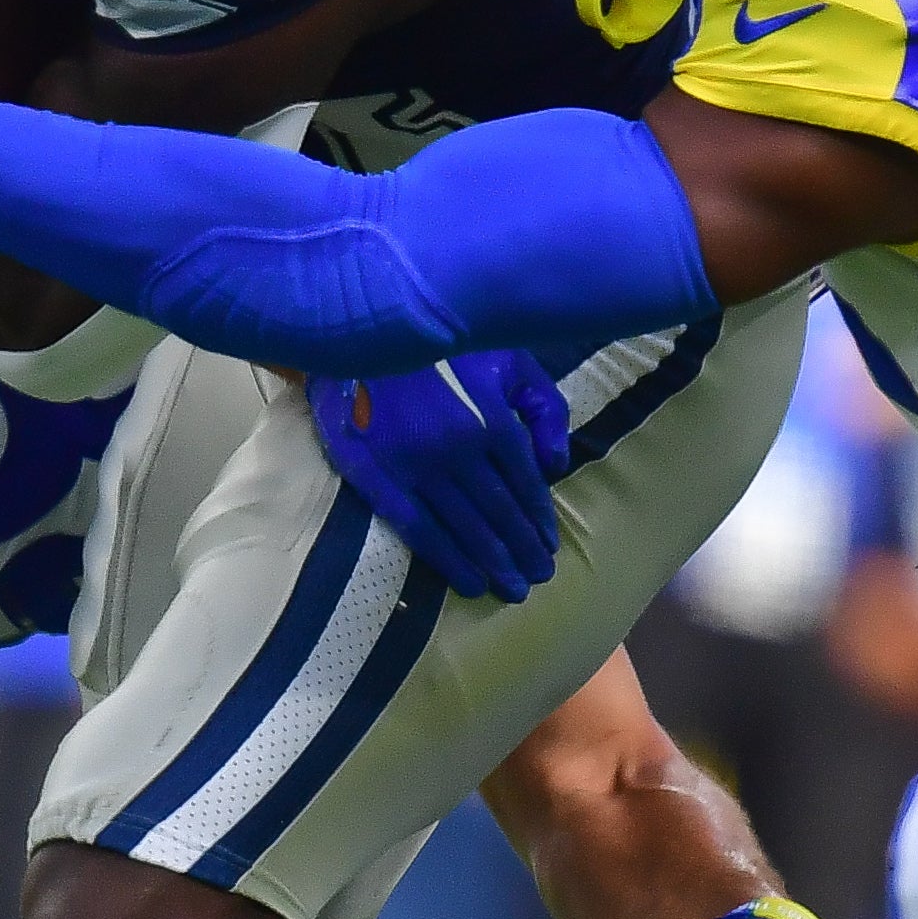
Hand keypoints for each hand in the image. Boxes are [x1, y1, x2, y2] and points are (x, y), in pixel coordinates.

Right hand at [313, 351, 570, 599]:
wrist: (360, 329)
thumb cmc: (443, 344)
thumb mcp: (509, 358)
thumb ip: (543, 406)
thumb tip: (556, 465)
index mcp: (492, 420)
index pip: (525, 484)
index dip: (539, 519)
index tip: (549, 545)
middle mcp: (460, 451)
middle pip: (499, 513)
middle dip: (522, 550)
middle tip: (538, 578)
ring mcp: (417, 468)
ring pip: (464, 528)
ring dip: (492, 563)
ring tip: (512, 589)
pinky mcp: (378, 477)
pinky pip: (418, 528)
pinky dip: (446, 559)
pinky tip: (467, 581)